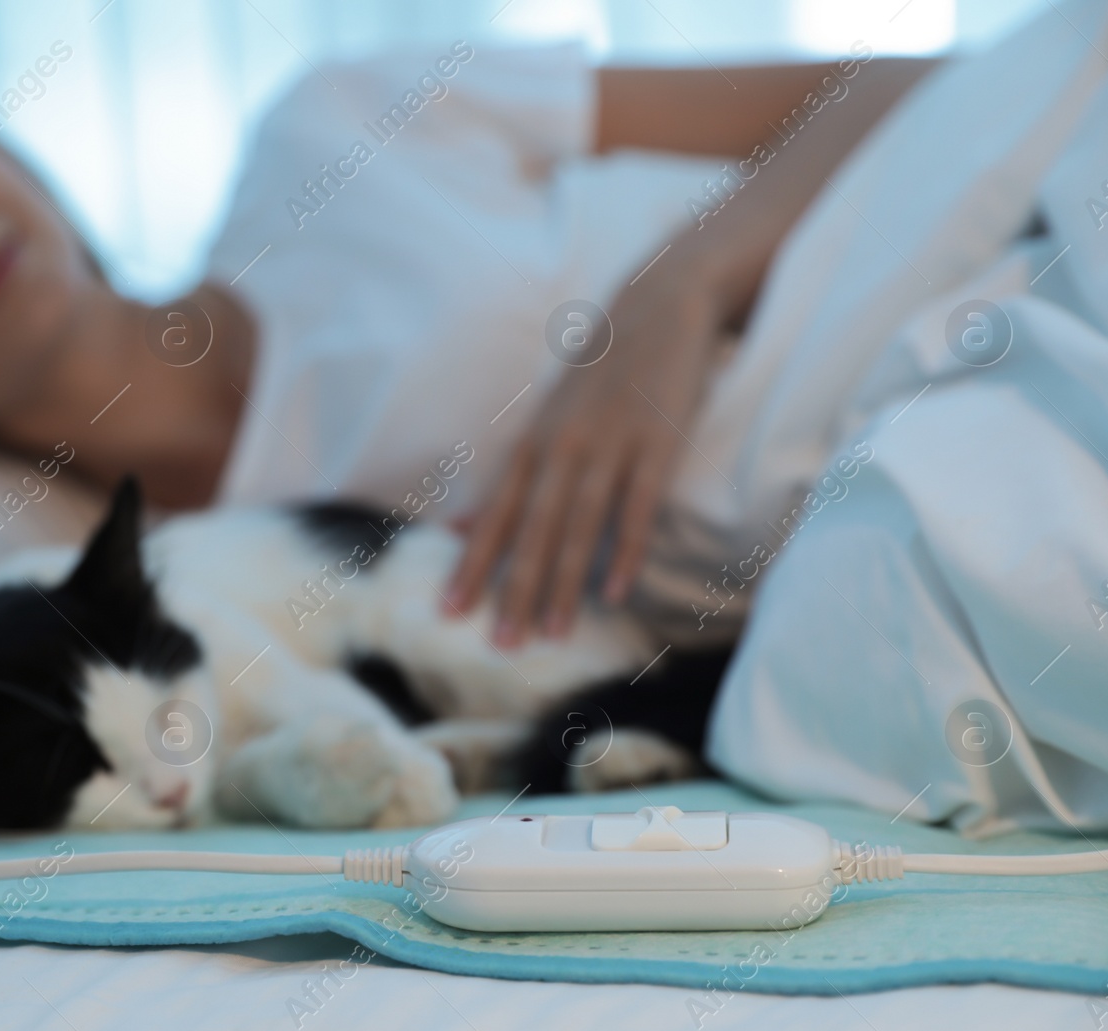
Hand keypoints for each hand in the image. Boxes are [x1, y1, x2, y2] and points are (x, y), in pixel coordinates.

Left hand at [445, 253, 728, 645]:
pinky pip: (637, 507)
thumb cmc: (597, 377)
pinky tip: (615, 591)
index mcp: (531, 445)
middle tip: (501, 646)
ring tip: (553, 635)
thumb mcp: (543, 422)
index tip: (449, 613)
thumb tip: (459, 529)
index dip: (472, 566)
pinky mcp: (656, 443)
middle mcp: (561, 447)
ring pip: (579, 526)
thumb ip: (507, 481)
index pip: (496, 517)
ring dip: (565, 583)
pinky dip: (625, 550)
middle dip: (515, 590)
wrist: (658, 307)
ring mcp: (609, 445)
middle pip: (533, 531)